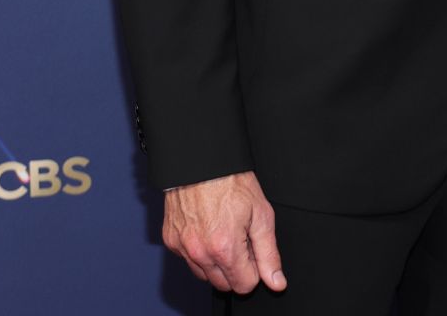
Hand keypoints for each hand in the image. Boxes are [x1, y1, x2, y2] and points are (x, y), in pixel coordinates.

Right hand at [162, 171, 284, 293]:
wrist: (200, 161)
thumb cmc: (230, 182)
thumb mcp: (261, 215)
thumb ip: (268, 253)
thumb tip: (276, 281)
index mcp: (225, 248)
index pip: (244, 285)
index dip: (254, 269)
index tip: (253, 250)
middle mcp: (200, 252)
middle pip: (224, 284)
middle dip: (236, 268)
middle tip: (240, 239)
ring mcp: (182, 248)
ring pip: (204, 275)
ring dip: (216, 263)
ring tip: (223, 233)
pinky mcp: (171, 240)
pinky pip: (188, 260)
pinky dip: (199, 251)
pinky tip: (207, 229)